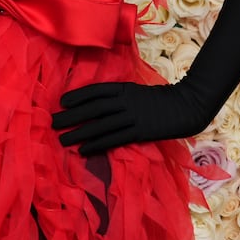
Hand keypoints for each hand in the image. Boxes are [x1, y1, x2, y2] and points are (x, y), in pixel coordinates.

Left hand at [52, 81, 209, 154]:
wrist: (186, 107)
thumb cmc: (162, 99)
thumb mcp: (139, 91)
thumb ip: (122, 96)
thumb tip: (101, 104)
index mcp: (125, 89)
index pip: (96, 91)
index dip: (78, 96)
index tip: (62, 102)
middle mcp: (125, 101)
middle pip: (93, 108)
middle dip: (72, 116)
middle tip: (53, 122)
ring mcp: (132, 117)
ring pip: (100, 125)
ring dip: (79, 133)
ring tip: (63, 139)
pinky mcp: (139, 132)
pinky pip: (113, 139)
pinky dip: (97, 145)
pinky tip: (83, 150)